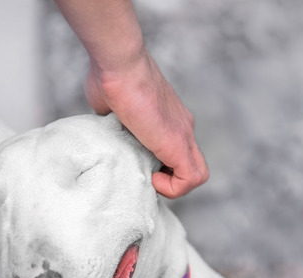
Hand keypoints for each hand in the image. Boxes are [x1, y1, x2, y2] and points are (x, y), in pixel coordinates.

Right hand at [84, 50, 209, 197]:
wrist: (120, 64)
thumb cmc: (110, 76)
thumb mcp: (111, 107)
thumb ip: (114, 121)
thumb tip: (105, 129)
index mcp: (170, 118)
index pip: (178, 152)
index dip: (162, 167)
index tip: (138, 164)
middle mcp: (183, 127)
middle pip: (192, 165)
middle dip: (170, 179)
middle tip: (146, 176)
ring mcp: (184, 134)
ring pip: (197, 174)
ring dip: (173, 186)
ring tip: (148, 178)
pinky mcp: (179, 143)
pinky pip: (190, 179)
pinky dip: (171, 188)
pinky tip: (150, 177)